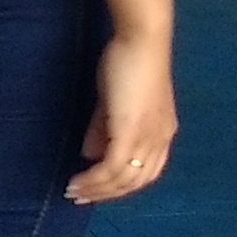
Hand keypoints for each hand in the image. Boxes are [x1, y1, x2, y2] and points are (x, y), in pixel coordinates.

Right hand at [64, 29, 176, 202]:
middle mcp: (159, 140)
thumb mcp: (116, 101)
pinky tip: (78, 181)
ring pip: (123, 180)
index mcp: (162, 132)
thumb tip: (91, 153)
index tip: (96, 188)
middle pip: (135, 181)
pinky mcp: (130, 132)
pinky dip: (94, 179)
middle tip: (80, 196)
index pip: (145, 171)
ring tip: (74, 191)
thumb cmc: (129, 60)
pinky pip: (111, 168)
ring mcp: (147, 138)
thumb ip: (105, 128)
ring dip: (97, 189)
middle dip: (107, 193)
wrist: (142, 39)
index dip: (121, 184)